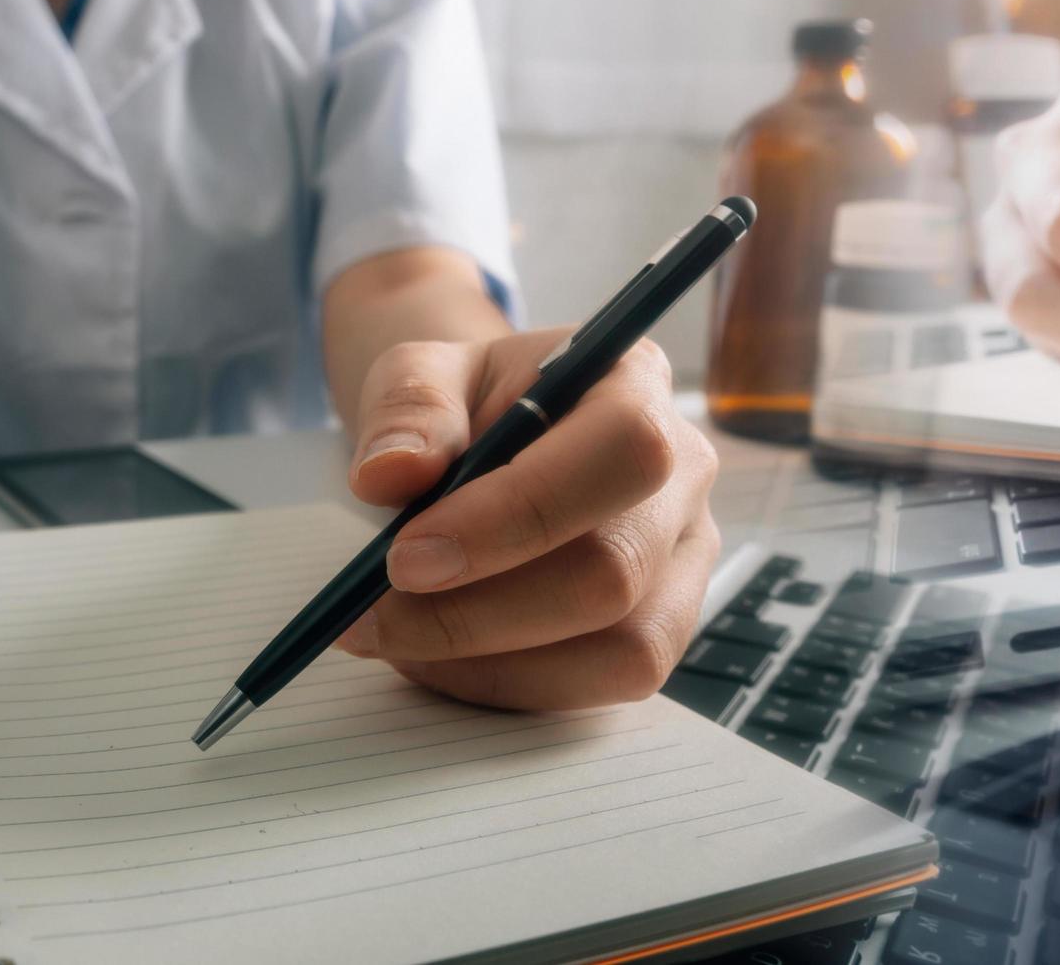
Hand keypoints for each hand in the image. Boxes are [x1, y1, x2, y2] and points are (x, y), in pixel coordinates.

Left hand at [333, 329, 720, 709]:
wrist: (489, 440)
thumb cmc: (464, 405)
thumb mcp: (420, 373)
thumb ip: (408, 409)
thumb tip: (389, 474)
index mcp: (636, 385)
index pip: (620, 452)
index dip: (516, 516)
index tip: (406, 559)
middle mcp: (683, 475)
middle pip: (614, 571)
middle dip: (478, 612)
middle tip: (374, 615)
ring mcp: (685, 558)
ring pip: (621, 647)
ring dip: (492, 662)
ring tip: (401, 636)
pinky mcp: (664, 624)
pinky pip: (605, 683)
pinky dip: (512, 685)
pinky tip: (444, 658)